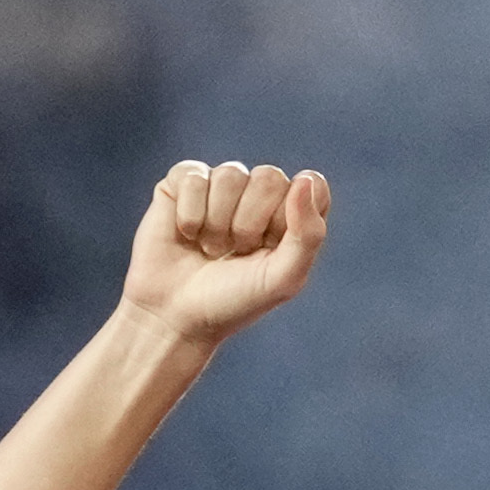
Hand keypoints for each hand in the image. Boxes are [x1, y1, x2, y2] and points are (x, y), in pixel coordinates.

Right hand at [121, 160, 329, 344]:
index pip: (314, 185)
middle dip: (251, 222)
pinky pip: (194, 177)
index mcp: (294, 215)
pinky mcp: (184, 181)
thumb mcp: (283, 278)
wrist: (176, 314)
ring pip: (231, 175)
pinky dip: (191, 214)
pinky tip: (187, 234)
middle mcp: (260, 194)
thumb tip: (305, 180)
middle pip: (270, 176)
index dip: (293, 213)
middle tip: (238, 251)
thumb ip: (308, 234)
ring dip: (219, 222)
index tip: (274, 244)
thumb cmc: (235, 299)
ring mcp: (221, 185)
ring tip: (211, 248)